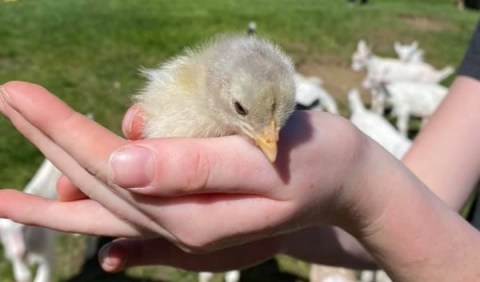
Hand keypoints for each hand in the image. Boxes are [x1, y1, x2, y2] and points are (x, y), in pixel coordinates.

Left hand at [0, 81, 373, 244]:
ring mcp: (179, 223)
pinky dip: (92, 197)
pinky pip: (127, 210)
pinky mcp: (189, 212)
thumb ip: (190, 167)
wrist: (344, 185)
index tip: (17, 94)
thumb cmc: (312, 162)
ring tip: (12, 177)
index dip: (58, 127)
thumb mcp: (259, 162)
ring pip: (103, 204)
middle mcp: (175, 226)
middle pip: (94, 183)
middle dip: (46, 142)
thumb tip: (118, 161)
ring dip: (56, 181)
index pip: (108, 163)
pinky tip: (69, 198)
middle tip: (6, 101)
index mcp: (187, 214)